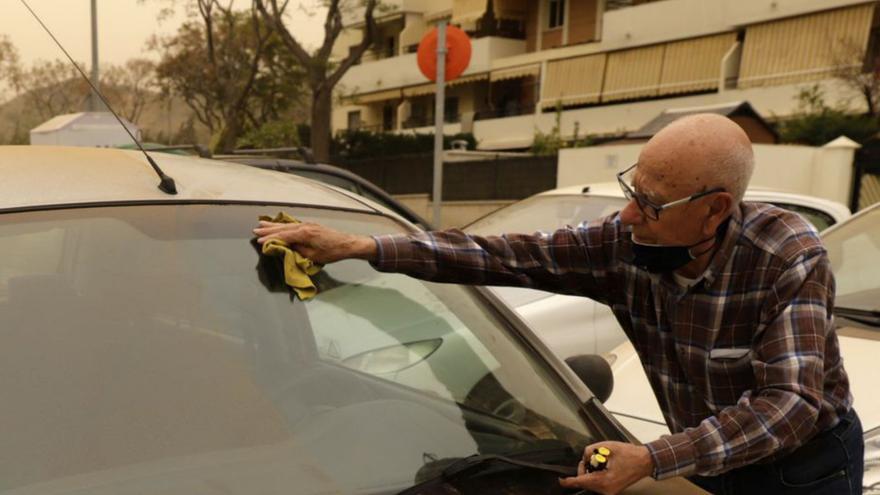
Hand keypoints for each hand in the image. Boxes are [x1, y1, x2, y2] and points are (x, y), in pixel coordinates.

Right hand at [252, 221, 376, 263]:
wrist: (347, 244)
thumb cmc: (332, 252)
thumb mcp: (313, 255)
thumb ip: (298, 250)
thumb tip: (286, 248)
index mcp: (304, 233)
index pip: (283, 236)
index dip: (271, 239)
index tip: (259, 241)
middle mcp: (304, 226)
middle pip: (283, 228)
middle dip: (269, 229)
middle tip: (255, 230)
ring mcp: (308, 225)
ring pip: (287, 224)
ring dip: (274, 225)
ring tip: (262, 223)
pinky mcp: (311, 226)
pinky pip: (293, 224)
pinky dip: (283, 224)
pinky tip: (279, 224)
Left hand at [558, 441, 653, 494]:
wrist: (644, 462)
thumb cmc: (630, 455)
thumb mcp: (607, 447)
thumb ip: (590, 451)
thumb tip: (584, 457)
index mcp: (605, 481)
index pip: (581, 482)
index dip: (568, 481)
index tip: (561, 480)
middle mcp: (607, 490)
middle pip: (585, 482)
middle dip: (583, 470)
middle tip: (589, 459)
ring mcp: (610, 492)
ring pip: (591, 484)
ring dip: (590, 472)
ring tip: (600, 462)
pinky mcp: (611, 490)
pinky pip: (597, 484)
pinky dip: (596, 475)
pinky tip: (603, 467)